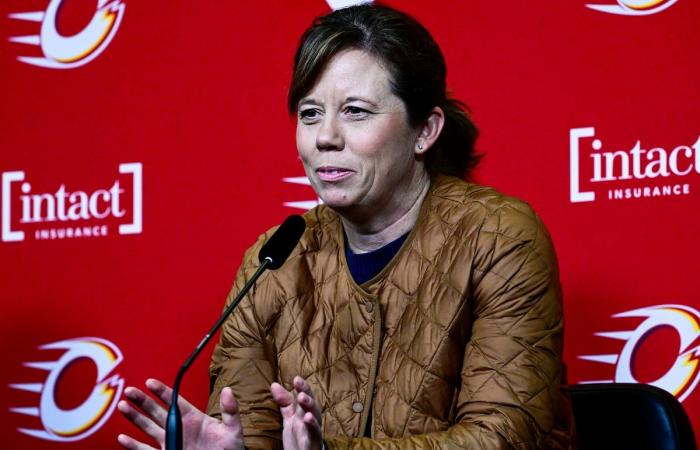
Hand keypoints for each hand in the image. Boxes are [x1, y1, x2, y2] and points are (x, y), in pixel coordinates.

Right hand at [117, 378, 243, 449]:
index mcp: (194, 418)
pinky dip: (134, 445)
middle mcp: (180, 428)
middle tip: (130, 390)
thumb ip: (230, 411)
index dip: (162, 392)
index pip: (174, 401)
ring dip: (135, 418)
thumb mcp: (232, 430)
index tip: (150, 382)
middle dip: (143, 401)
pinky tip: (123, 438)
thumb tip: (228, 391)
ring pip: (148, 428)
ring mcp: (171, 442)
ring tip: (123, 406)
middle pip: (157, 412)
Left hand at [271, 376, 323, 449]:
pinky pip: (315, 432)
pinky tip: (308, 418)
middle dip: (306, 393)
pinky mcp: (313, 441)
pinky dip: (312, 425)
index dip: (302, 387)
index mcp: (305, 411)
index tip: (296, 378)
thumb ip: (284, 401)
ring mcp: (313, 429)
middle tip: (298, 384)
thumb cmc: (299, 435)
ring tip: (302, 397)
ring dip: (309, 405)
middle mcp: (311, 418)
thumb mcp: (290, 417)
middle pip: (311, 403)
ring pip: (315, 415)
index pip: (305, 396)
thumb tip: (274, 384)